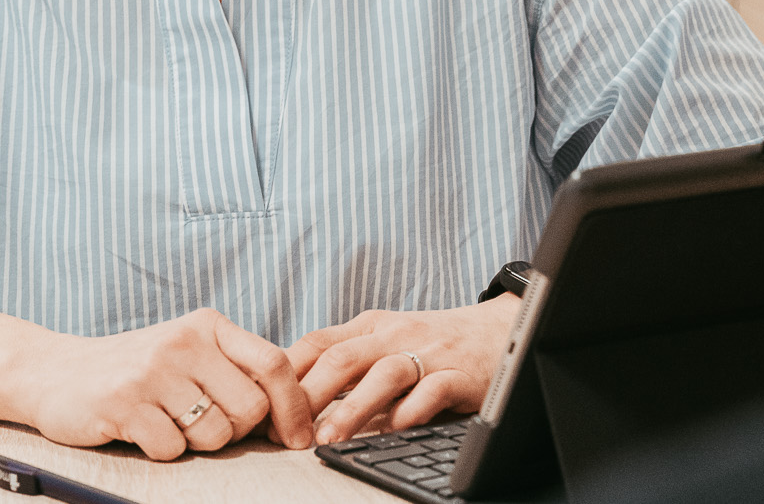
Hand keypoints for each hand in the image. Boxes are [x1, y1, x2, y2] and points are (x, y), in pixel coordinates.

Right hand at [14, 308, 314, 459]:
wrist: (56, 372)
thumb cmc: (135, 369)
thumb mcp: (189, 353)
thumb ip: (235, 370)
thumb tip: (296, 411)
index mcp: (208, 325)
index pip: (274, 362)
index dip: (295, 405)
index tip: (299, 436)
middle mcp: (183, 341)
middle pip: (250, 408)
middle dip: (235, 431)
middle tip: (202, 423)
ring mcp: (152, 370)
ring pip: (214, 433)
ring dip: (196, 442)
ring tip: (167, 420)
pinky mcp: (124, 403)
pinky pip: (172, 449)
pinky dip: (161, 450)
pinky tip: (140, 429)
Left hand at [288, 295, 522, 443]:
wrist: (497, 331)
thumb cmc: (431, 343)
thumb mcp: (383, 341)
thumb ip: (345, 361)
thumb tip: (288, 396)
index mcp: (370, 326)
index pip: (317, 343)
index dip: (287, 375)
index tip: (265, 410)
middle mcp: (395, 335)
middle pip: (343, 358)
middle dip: (310, 395)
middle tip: (288, 433)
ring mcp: (428, 353)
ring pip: (384, 374)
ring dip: (352, 408)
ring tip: (330, 438)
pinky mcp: (461, 374)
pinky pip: (433, 390)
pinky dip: (412, 409)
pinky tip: (396, 427)